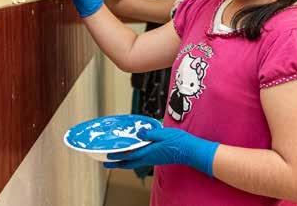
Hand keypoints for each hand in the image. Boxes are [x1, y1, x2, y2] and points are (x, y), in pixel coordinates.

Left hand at [104, 127, 218, 176]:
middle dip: (116, 164)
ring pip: (134, 163)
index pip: (129, 154)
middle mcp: (149, 158)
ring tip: (115, 161)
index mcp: (149, 152)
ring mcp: (153, 159)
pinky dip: (132, 160)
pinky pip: (141, 161)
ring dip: (123, 162)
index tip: (107, 155)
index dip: (117, 155)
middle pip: (129, 163)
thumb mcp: (163, 134)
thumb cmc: (178, 142)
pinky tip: (132, 155)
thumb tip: (139, 133)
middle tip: (106, 164)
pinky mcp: (157, 158)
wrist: (191, 151)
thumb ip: (150, 134)